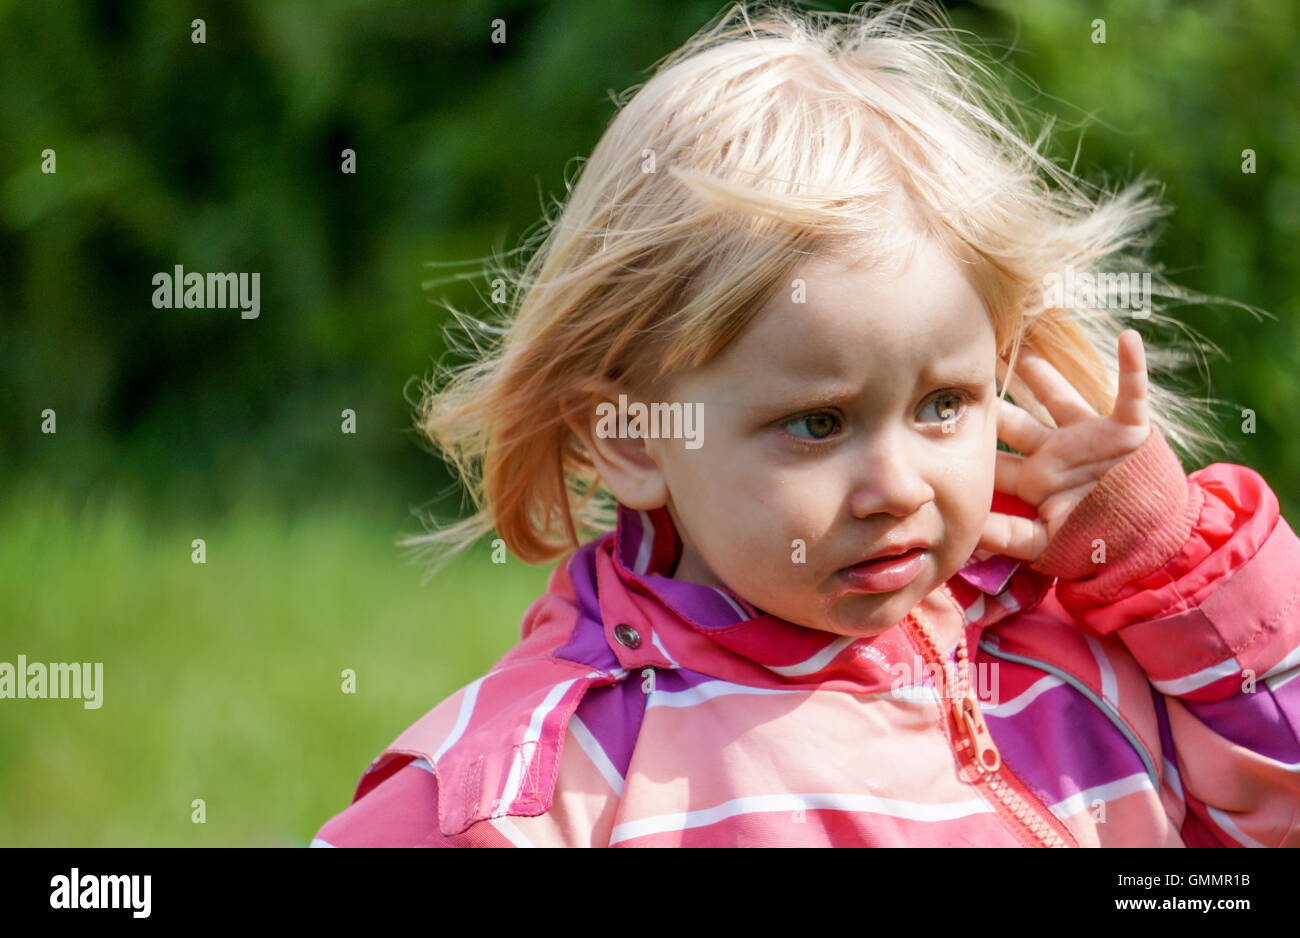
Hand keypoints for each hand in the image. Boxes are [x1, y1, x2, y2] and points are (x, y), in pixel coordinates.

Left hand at [978, 329, 1151, 563]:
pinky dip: (1132, 368)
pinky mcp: (1128, 431)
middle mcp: (1056, 452)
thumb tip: (964, 531)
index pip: (994, 454)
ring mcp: (1089, 438)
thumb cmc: (1096, 546)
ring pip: (1058, 395)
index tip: (937, 415)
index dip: (969, 437)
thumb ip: (1006, 536)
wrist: (1151, 546)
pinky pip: (1131, 394)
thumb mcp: (1045, 544)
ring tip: (1018, 337)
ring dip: (1041, 370)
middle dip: (991, 395)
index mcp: (1035, 478)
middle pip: (1015, 419)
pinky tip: (1127, 338)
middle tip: (960, 363)